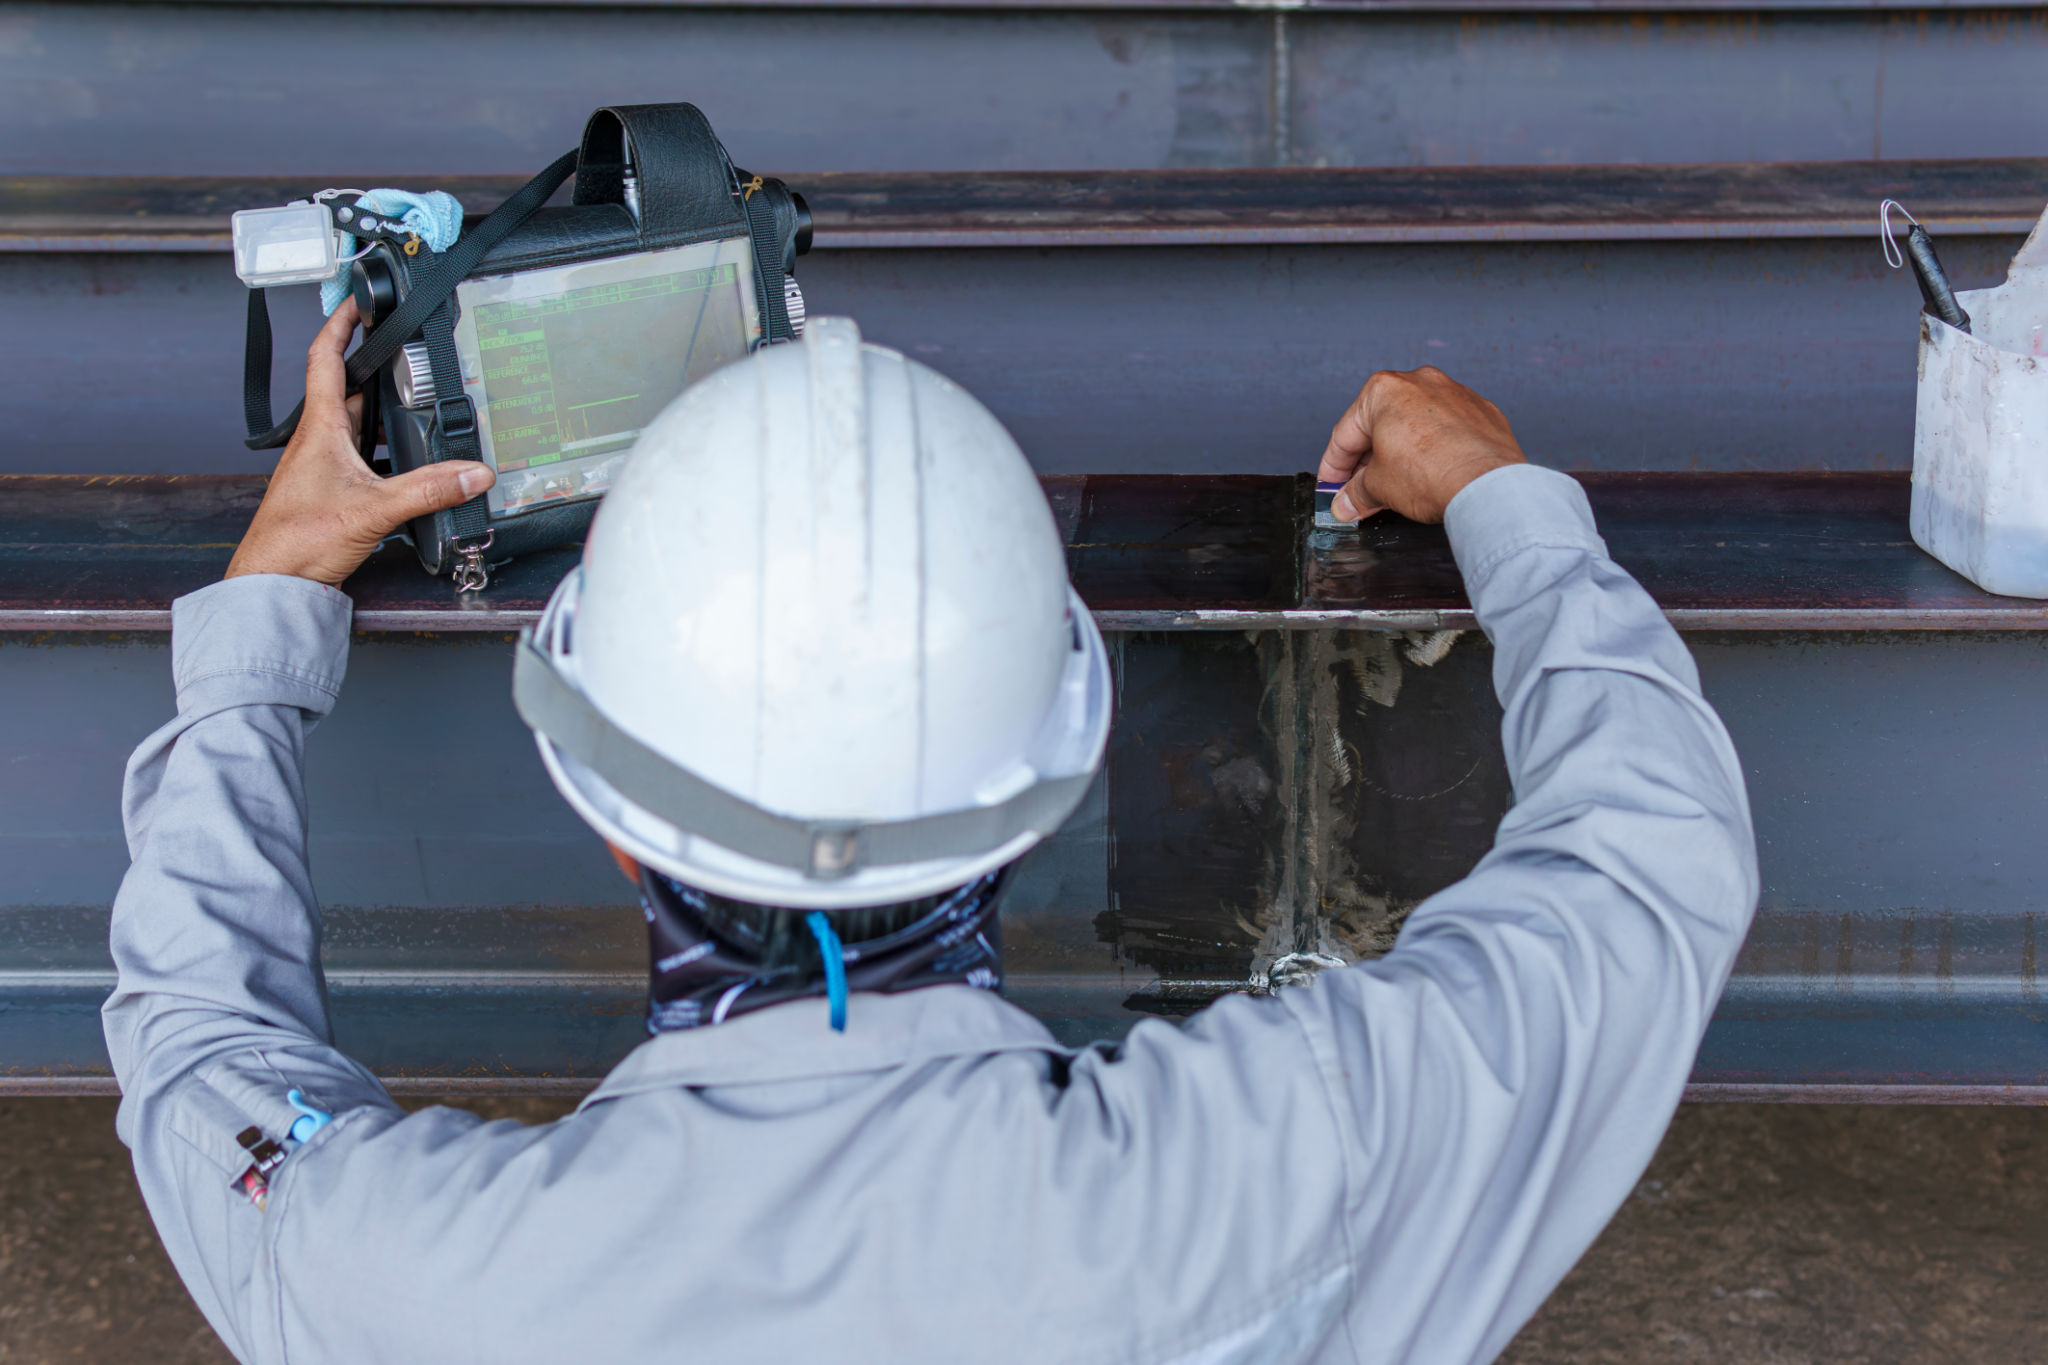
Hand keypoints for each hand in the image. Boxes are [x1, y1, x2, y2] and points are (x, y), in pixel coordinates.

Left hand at [225, 299, 492, 585]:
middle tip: (401, 353)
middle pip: (347, 389)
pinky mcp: (327, 489)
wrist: (273, 581)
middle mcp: (316, 441)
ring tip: (411, 404)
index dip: (340, 323)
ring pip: (352, 424)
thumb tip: (472, 472)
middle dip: (374, 368)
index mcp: (319, 428)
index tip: (356, 302)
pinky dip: (378, 449)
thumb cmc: (297, 541)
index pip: (325, 358)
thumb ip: (428, 489)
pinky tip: (398, 463)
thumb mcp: (374, 509)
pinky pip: (356, 455)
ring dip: (378, 412)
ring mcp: (319, 465)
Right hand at [1317, 366, 1525, 524]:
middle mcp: (1421, 382)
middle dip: (1368, 461)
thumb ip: (1356, 493)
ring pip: (1417, 425)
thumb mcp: (1378, 487)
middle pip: (1382, 425)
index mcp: (1385, 390)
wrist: (1488, 486)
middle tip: (1359, 490)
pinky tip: (1432, 474)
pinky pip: (1449, 430)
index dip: (1334, 466)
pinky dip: (1436, 449)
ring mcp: (1456, 394)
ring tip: (1396, 485)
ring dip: (1402, 453)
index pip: (1346, 433)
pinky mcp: (1483, 412)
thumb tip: (1348, 502)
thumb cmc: (1433, 474)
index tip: (1332, 485)